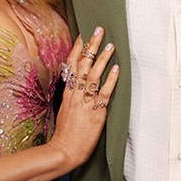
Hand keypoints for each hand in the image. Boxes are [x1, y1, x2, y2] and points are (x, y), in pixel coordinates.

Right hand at [49, 27, 118, 169]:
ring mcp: (85, 102)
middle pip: (82, 65)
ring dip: (102, 59)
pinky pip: (104, 93)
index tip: (82, 35)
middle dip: (91, 46)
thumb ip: (71, 97)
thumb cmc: (65, 134)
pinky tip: (116, 69)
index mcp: (67, 93)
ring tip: (110, 45)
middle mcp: (75, 94)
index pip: (71, 65)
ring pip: (93, 75)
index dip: (77, 49)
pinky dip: (111, 80)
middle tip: (98, 31)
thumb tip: (76, 87)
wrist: (64, 150)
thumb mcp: (64, 111)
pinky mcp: (96, 113)